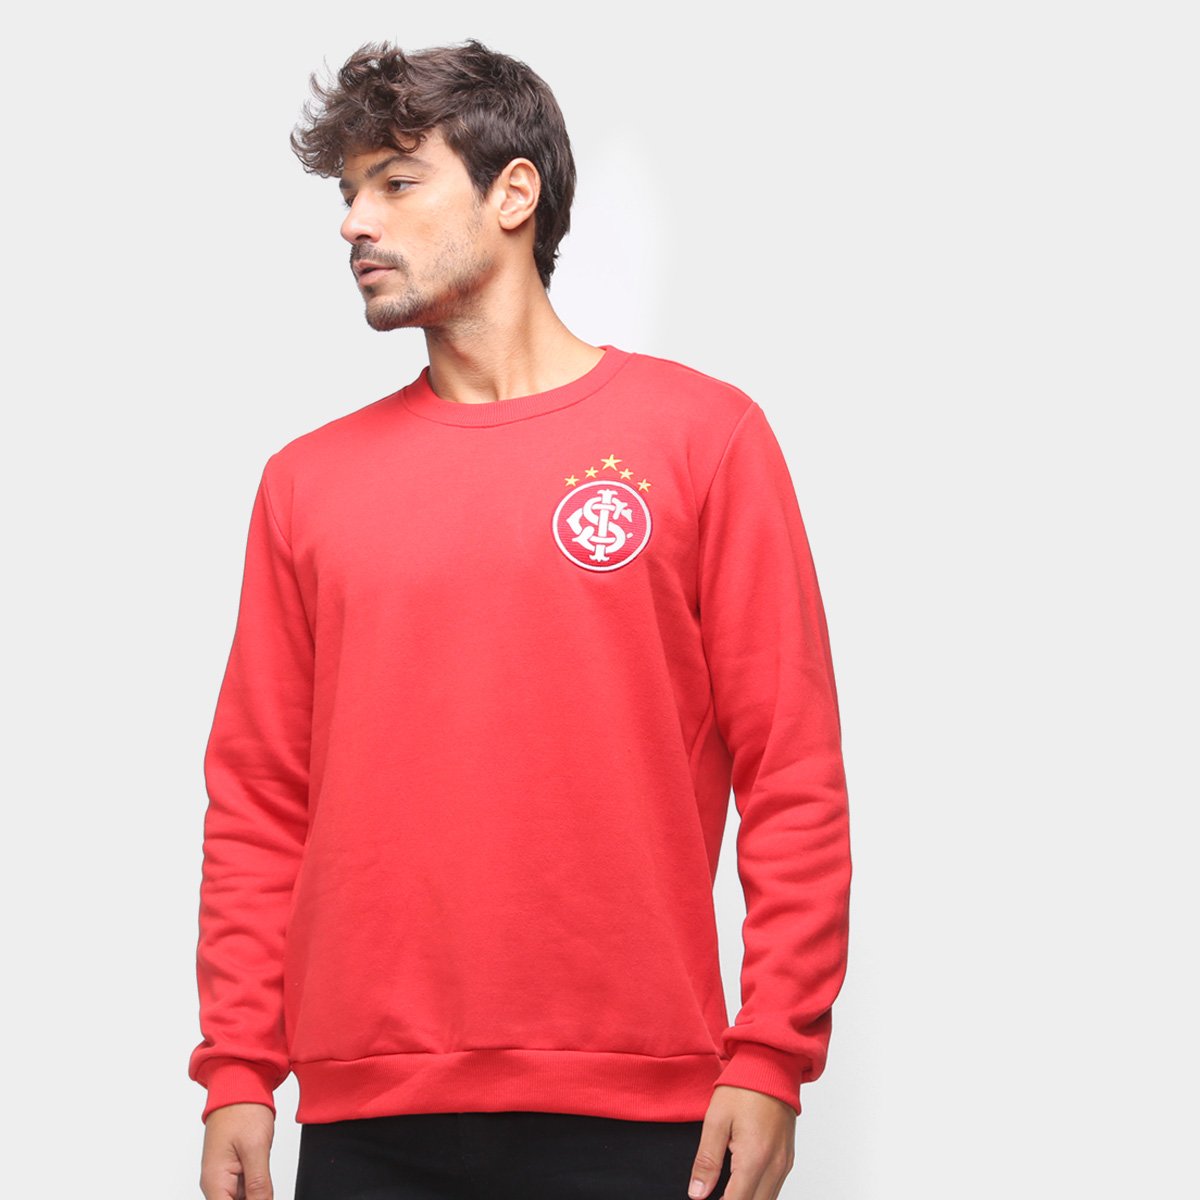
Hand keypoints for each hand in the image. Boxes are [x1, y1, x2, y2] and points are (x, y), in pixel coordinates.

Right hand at [199, 1102, 275, 1199]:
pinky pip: (245, 1189)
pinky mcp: (234, 1169)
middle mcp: (216, 1183)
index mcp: (215, 1182)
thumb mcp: (255, 1148)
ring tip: (264, 1174)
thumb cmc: (242, 1109)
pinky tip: (264, 1177)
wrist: (240, 1085)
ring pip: (242, 1199)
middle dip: (255, 1199)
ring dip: (256, 1194)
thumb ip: (259, 1184)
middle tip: (266, 1185)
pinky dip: (257, 1188)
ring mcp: (224, 1176)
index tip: (264, 1197)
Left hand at [687, 1084, 795, 1199]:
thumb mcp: (716, 1120)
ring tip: (725, 1190)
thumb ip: (706, 1160)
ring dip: (747, 1198)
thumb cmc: (744, 1087)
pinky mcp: (788, 1158)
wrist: (772, 1064)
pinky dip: (759, 1192)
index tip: (705, 1199)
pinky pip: (775, 1188)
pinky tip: (742, 1184)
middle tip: (713, 1195)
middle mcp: (775, 1166)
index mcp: (754, 1158)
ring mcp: (785, 1163)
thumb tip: (697, 1193)